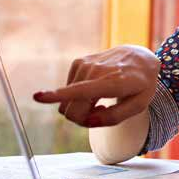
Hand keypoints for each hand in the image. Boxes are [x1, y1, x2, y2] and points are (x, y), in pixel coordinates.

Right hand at [33, 45, 159, 127]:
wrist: (141, 57)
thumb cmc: (141, 84)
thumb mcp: (139, 105)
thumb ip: (114, 117)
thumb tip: (89, 121)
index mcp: (113, 82)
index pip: (83, 91)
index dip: (58, 95)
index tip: (37, 96)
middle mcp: (96, 71)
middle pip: (72, 108)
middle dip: (81, 118)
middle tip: (101, 112)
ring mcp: (86, 64)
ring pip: (67, 101)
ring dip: (81, 107)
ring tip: (102, 99)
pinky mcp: (79, 62)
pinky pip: (68, 90)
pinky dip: (78, 95)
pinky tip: (95, 89)